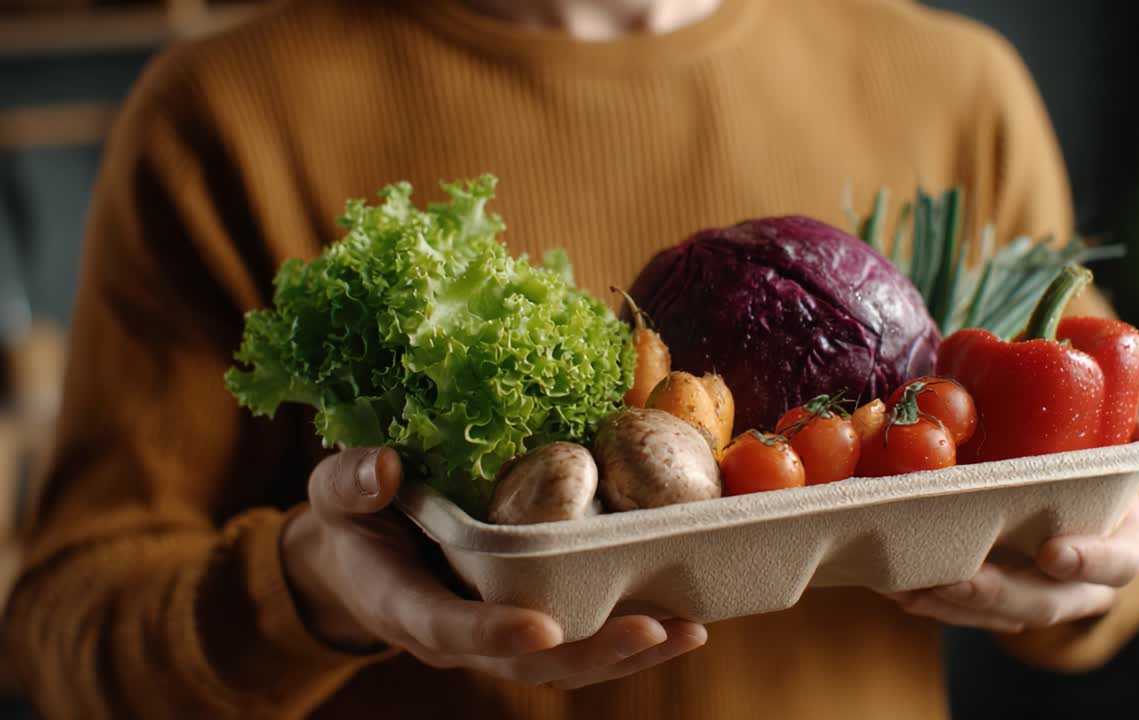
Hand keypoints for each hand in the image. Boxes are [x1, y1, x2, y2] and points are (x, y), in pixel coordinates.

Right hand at [281, 447, 706, 688]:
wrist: (359, 560)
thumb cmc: (350, 522)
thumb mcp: (333, 495)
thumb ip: (350, 484)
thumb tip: (384, 469)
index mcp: (404, 604)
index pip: (447, 628)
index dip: (492, 633)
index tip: (540, 629)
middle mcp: (458, 634)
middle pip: (529, 663)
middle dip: (592, 652)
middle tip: (654, 630)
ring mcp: (497, 635)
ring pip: (565, 663)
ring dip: (627, 652)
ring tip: (689, 630)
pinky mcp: (528, 621)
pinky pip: (580, 640)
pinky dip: (628, 633)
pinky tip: (683, 615)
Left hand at [890, 333, 1138, 632]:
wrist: (1074, 499)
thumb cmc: (1102, 460)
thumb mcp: (1124, 425)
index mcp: (1127, 544)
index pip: (1118, 563)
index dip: (1091, 560)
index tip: (1052, 550)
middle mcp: (1084, 584)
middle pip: (1045, 604)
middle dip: (999, 595)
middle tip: (957, 580)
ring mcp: (1036, 598)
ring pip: (996, 614)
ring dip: (952, 606)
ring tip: (909, 589)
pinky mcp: (996, 603)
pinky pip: (964, 612)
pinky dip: (932, 603)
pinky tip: (896, 589)